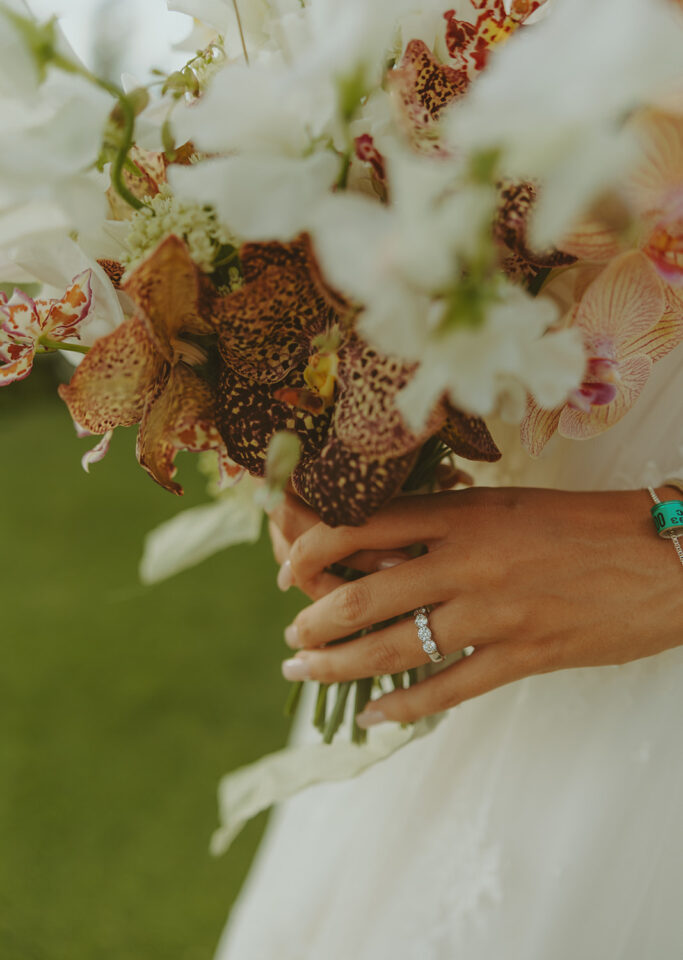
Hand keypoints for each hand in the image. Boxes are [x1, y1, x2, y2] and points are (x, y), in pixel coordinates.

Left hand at [279, 486, 682, 726]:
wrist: (665, 557)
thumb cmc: (584, 523)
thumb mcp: (507, 505)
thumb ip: (445, 524)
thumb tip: (376, 547)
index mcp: (464, 513)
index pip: (363, 525)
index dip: (311, 548)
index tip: (288, 567)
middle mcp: (469, 561)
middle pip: (364, 594)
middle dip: (314, 620)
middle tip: (293, 633)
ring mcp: (494, 613)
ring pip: (394, 647)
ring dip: (339, 665)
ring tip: (305, 669)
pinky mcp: (522, 657)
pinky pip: (447, 690)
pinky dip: (402, 706)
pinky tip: (372, 717)